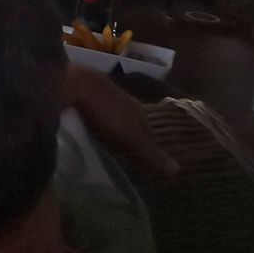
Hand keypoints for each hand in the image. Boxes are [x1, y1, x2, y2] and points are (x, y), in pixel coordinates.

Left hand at [62, 66, 179, 178]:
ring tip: (110, 147)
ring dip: (113, 130)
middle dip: (131, 137)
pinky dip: (95, 124)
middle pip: (132, 124)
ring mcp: (104, 97)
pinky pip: (94, 115)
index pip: (149, 132)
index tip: (148, 161)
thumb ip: (150, 152)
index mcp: (139, 111)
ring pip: (113, 118)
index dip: (149, 146)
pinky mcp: (84, 96)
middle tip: (128, 155)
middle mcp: (124, 102)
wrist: (76, 82)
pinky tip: (90, 132)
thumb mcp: (131, 135)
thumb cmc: (108, 110)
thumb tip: (177, 169)